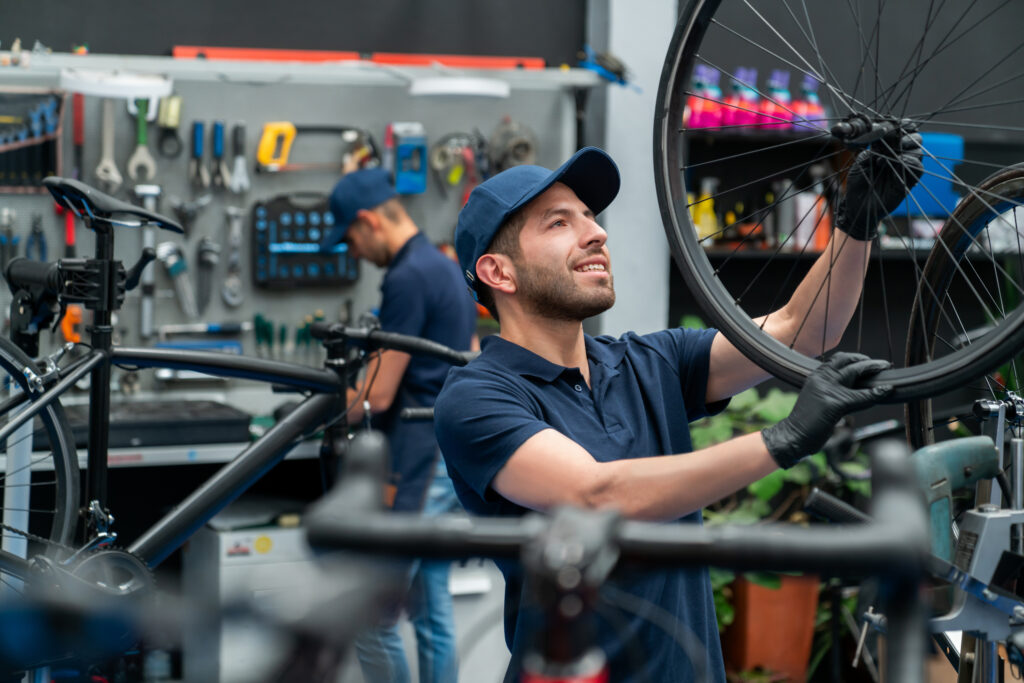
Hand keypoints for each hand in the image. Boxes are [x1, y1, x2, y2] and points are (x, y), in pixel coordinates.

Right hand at [762, 352, 892, 467]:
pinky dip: (876, 393)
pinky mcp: (836, 403)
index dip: (855, 358)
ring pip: (856, 371)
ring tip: (885, 368)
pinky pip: (862, 395)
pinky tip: (886, 391)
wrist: (792, 435)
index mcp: (816, 376)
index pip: (838, 359)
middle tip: (882, 364)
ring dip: (873, 368)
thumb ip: (829, 389)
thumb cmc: (805, 421)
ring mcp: (828, 389)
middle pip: (847, 360)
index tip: (866, 360)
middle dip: (867, 361)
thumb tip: (851, 387)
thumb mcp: (815, 397)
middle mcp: (821, 378)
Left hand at [834, 130, 923, 239]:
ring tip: (885, 156)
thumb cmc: (858, 184)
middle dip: (903, 133)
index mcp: (889, 147)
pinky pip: (917, 167)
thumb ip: (872, 148)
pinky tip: (896, 163)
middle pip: (914, 136)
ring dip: (904, 148)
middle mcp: (900, 155)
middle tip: (888, 137)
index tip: (883, 126)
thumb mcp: (861, 161)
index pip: (900, 129)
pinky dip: (908, 162)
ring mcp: (905, 167)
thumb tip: (879, 134)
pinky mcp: (909, 180)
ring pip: (917, 149)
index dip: (895, 125)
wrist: (857, 206)